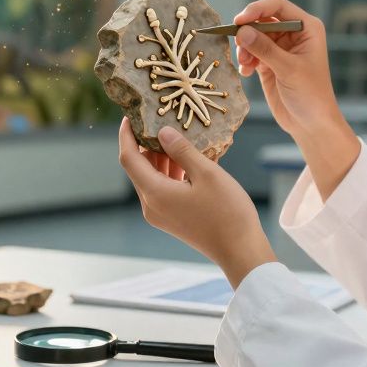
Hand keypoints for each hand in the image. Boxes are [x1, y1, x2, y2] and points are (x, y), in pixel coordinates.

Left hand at [117, 118, 276, 288]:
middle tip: (162, 121)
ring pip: (152, 179)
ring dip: (162, 158)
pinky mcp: (172, 219)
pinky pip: (163, 190)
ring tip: (179, 138)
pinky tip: (189, 160)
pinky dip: (171, 173)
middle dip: (148, 145)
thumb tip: (162, 132)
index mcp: (154, 193)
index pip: (128, 158)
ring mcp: (161, 215)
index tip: (130, 116)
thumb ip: (182, 150)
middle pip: (139, 168)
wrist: (240, 250)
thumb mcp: (207, 173)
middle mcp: (151, 205)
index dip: (126, 135)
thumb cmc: (227, 212)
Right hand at [234, 0, 361, 199]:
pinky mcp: (269, 62)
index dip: (256, 9)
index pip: (277, 5)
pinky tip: (247, 72)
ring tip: (245, 64)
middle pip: (262, 19)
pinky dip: (245, 60)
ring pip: (253, 36)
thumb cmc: (310, 94)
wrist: (311, 123)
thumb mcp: (288, 69)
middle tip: (239, 46)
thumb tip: (242, 31)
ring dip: (245, 48)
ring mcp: (280, 48)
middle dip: (248, 32)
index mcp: (306, 27)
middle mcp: (293, 34)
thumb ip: (265, 48)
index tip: (239, 21)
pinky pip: (251, 52)